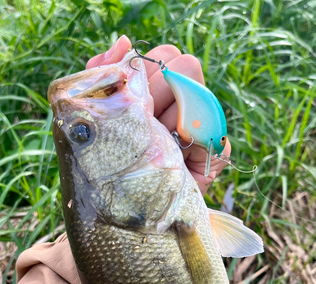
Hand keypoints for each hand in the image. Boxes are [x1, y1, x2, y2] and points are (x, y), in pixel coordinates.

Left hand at [86, 36, 230, 195]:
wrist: (124, 211)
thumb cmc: (110, 164)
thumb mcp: (98, 118)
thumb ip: (104, 76)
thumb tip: (124, 41)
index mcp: (154, 90)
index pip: (166, 56)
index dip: (150, 72)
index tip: (135, 100)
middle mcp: (179, 103)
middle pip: (186, 67)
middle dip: (161, 94)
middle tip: (144, 124)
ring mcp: (199, 126)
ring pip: (202, 99)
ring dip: (172, 124)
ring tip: (156, 147)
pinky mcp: (213, 154)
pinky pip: (217, 140)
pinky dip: (195, 150)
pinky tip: (176, 162)